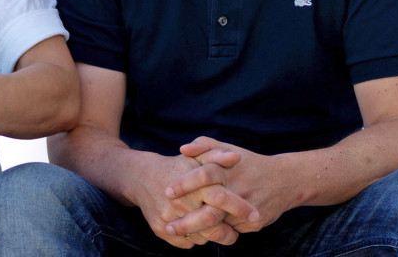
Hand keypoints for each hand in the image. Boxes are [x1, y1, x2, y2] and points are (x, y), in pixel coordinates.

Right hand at [129, 152, 244, 247]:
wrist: (141, 177)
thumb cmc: (175, 166)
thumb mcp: (196, 158)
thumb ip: (217, 155)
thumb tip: (236, 157)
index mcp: (194, 185)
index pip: (222, 199)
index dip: (241, 208)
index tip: (256, 214)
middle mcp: (181, 203)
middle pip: (214, 226)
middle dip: (229, 232)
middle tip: (237, 232)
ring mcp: (169, 218)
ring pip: (202, 238)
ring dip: (213, 236)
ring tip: (218, 228)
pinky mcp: (161, 229)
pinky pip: (188, 242)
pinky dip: (196, 238)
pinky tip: (199, 229)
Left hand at [164, 137, 294, 234]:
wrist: (285, 179)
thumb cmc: (248, 163)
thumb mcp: (228, 148)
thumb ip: (205, 145)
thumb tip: (183, 149)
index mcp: (229, 169)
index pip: (203, 175)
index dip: (184, 184)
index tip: (166, 192)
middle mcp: (238, 189)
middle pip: (209, 209)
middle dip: (187, 221)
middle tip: (168, 226)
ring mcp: (247, 208)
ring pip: (218, 224)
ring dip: (198, 231)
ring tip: (179, 235)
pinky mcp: (255, 222)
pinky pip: (230, 231)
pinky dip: (215, 233)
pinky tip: (201, 236)